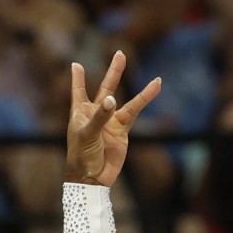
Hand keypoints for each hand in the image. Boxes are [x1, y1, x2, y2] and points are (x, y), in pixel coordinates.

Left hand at [67, 51, 161, 186]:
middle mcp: (96, 114)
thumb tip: (111, 99)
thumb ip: (99, 117)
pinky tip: (156, 85)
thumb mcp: (87, 135)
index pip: (78, 91)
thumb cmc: (81, 157)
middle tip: (120, 53)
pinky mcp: (122, 130)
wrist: (93, 178)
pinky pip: (134, 111)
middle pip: (105, 88)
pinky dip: (144, 98)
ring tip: (152, 74)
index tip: (76, 65)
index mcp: (80, 113)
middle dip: (113, 72)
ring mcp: (110, 122)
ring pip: (124, 98)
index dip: (78, 79)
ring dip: (140, 92)